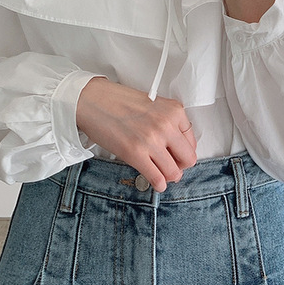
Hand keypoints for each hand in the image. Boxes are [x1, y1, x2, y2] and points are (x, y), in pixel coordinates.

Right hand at [76, 77, 196, 191]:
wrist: (91, 99)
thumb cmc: (118, 101)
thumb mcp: (153, 105)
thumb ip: (168, 123)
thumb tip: (176, 149)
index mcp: (174, 111)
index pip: (192, 142)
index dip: (184, 152)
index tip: (176, 155)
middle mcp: (166, 125)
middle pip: (188, 159)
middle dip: (180, 166)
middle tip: (170, 166)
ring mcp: (151, 140)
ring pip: (174, 172)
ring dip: (168, 177)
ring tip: (161, 174)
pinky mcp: (135, 153)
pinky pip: (157, 178)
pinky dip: (158, 185)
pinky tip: (155, 182)